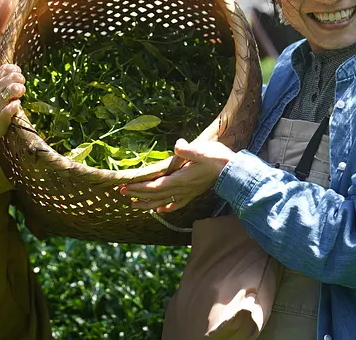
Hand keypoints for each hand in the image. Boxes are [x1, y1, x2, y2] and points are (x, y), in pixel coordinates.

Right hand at [0, 48, 25, 144]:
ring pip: (10, 90)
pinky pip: (11, 108)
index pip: (2, 71)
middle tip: (22, 83)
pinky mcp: (0, 117)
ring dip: (19, 89)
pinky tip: (17, 105)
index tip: (19, 72)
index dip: (14, 69)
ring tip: (21, 92)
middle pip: (8, 79)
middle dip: (19, 79)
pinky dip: (16, 105)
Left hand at [120, 132, 234, 211]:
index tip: (126, 187)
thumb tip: (177, 146)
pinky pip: (177, 204)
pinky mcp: (192, 193)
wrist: (233, 171)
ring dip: (147, 204)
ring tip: (133, 205)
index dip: (140, 188)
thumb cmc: (217, 158)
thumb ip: (188, 150)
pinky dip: (166, 208)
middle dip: (138, 194)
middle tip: (122, 193)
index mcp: (181, 179)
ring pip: (163, 202)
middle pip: (155, 195)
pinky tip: (160, 211)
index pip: (155, 186)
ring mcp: (187, 193)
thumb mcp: (202, 150)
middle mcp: (182, 189)